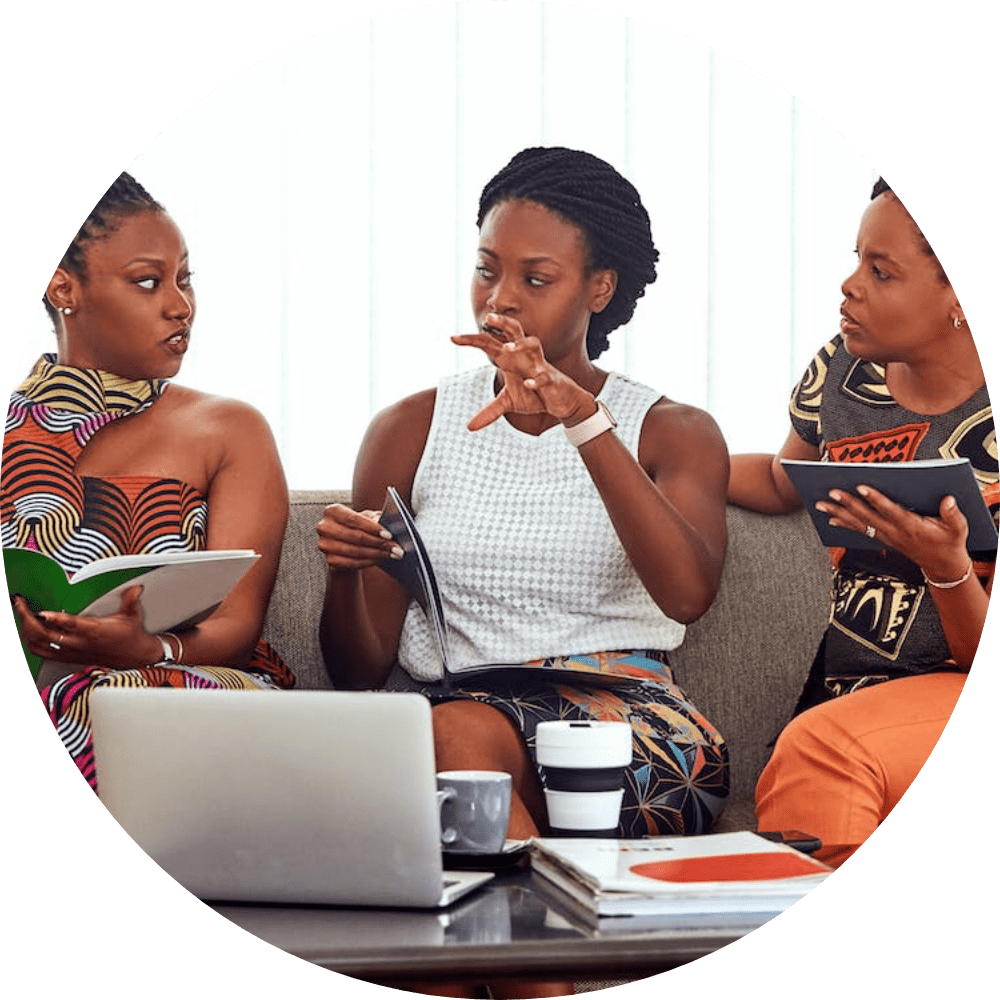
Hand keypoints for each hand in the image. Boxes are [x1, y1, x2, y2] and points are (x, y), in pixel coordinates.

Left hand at [13, 585, 162, 668]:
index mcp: (95, 631)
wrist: (134, 656)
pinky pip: (42, 652)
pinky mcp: (68, 657)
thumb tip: (135, 589)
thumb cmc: (130, 634)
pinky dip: (30, 641)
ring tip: (21, 613)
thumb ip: (130, 600)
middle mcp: (80, 643)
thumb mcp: (133, 615)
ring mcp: (72, 651)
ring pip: (40, 644)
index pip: (72, 626)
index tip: (42, 612)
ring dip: (27, 630)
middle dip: (29, 619)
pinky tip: (27, 631)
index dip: (56, 620)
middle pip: (47, 635)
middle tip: (21, 604)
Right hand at [316, 503, 403, 571]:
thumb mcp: (367, 517)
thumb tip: (385, 523)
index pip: (354, 519)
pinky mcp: (329, 560)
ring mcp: (324, 545)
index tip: (389, 535)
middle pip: (355, 537)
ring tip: (392, 554)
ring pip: (355, 552)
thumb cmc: (359, 526)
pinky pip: (352, 563)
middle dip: (379, 543)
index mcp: (332, 511)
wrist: (347, 543)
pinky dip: (368, 562)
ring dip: (377, 554)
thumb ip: (375, 518)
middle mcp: (324, 527)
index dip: (372, 528)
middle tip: (396, 548)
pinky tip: (380, 559)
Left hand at [451, 314, 595, 430]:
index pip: (490, 343)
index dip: (472, 340)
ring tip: (506, 348)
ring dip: (520, 344)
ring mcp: (539, 366)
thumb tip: (469, 427)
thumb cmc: (534, 396)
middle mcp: (525, 357)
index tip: (453, 337)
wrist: (561, 402)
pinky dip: (536, 380)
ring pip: (533, 344)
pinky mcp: (551, 380)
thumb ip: (489, 412)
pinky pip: (544, 376)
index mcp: (511, 359)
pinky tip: (528, 385)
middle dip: (503, 322)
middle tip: (489, 317)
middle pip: (515, 331)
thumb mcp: (509, 403)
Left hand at [817, 485, 971, 580]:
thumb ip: (952, 514)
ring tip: (820, 504)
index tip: (861, 487)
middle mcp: (894, 531)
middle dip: (848, 504)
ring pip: (858, 523)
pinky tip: (830, 518)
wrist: (942, 565)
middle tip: (831, 492)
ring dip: (838, 513)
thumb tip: (948, 500)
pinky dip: (844, 524)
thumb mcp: (957, 528)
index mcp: (910, 526)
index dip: (875, 499)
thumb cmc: (948, 542)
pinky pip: (860, 531)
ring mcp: (886, 536)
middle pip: (866, 516)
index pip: (889, 510)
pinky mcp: (882, 538)